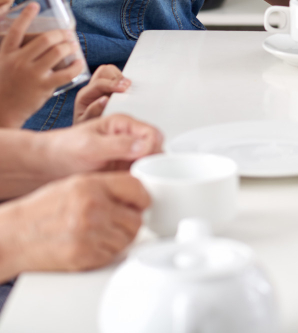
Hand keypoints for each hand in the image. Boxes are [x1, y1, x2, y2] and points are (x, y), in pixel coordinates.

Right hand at [0, 3, 85, 127]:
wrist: (2, 110)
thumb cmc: (5, 85)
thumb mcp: (2, 64)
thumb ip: (13, 52)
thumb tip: (25, 38)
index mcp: (6, 54)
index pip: (16, 31)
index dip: (26, 16)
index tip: (35, 5)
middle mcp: (18, 61)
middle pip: (46, 39)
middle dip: (61, 34)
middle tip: (68, 35)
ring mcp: (32, 74)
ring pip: (58, 52)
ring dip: (70, 46)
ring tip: (73, 46)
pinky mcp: (43, 86)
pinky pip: (66, 72)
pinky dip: (77, 65)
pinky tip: (80, 62)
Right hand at [0, 172, 149, 279]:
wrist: (12, 236)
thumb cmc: (40, 212)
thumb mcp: (73, 186)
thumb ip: (105, 188)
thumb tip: (137, 195)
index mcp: (90, 185)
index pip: (136, 187)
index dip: (142, 198)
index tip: (140, 203)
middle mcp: (92, 207)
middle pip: (136, 218)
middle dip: (129, 222)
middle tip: (114, 224)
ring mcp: (89, 232)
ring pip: (127, 238)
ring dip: (118, 239)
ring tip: (97, 235)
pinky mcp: (85, 255)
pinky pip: (112, 255)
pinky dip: (106, 253)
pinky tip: (89, 246)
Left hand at [45, 114, 162, 177]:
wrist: (47, 165)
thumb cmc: (63, 150)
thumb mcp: (89, 146)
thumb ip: (117, 145)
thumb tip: (144, 146)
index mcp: (123, 124)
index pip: (152, 134)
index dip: (152, 149)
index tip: (143, 162)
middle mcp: (128, 138)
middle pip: (156, 149)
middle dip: (152, 162)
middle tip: (139, 174)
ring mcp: (127, 154)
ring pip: (151, 163)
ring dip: (146, 173)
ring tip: (132, 181)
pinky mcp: (124, 170)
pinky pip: (141, 175)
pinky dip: (139, 181)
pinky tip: (128, 187)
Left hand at [74, 65, 130, 122]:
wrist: (90, 133)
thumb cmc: (88, 127)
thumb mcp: (87, 123)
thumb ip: (93, 112)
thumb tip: (104, 99)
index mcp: (85, 95)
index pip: (99, 83)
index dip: (112, 84)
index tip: (124, 89)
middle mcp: (92, 88)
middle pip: (104, 71)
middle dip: (117, 77)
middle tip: (127, 87)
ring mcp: (102, 87)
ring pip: (111, 71)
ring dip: (121, 78)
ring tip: (127, 88)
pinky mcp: (111, 88)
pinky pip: (118, 77)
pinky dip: (124, 80)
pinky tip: (128, 89)